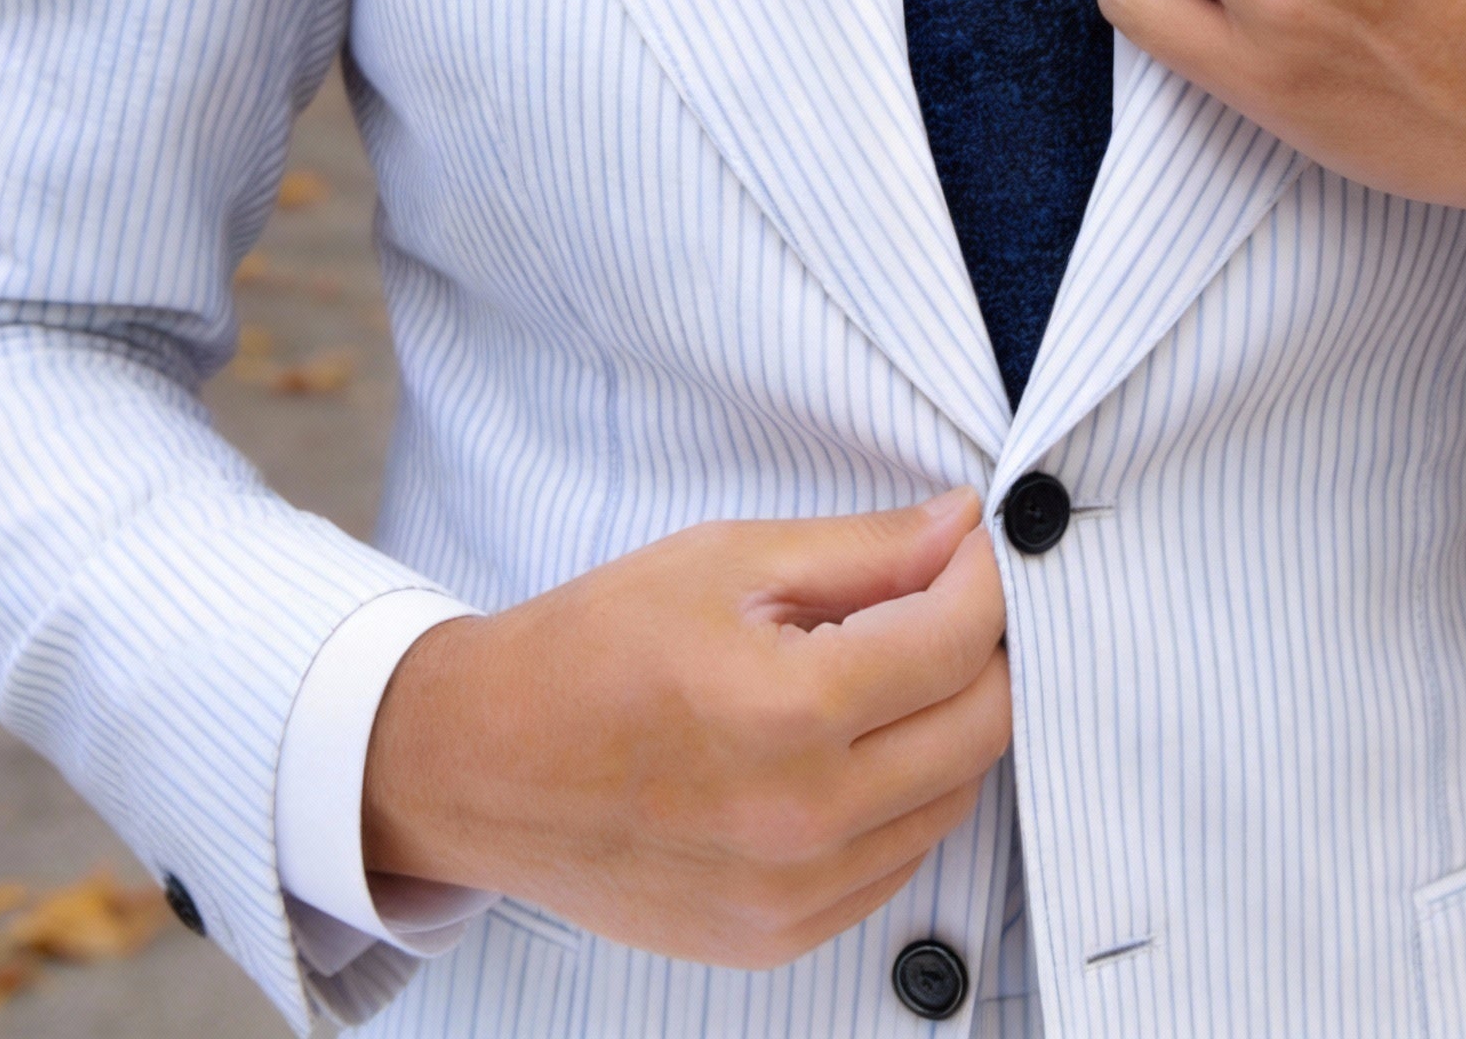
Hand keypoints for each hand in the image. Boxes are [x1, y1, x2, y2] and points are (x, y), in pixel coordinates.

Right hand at [362, 489, 1010, 968]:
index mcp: (787, 712)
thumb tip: (961, 528)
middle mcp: (802, 820)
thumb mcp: (726, 561)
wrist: (480, 765)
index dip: (982, 579)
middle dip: (985, 649)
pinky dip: (905, 797)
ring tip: (896, 669)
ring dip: (952, 725)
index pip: (956, 642)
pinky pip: (897, 863)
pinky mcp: (776, 938)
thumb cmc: (592, 648)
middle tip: (950, 599)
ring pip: (952, 801)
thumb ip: (863, 549)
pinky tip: (857, 745)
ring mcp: (792, 897)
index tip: (969, 546)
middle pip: (981, 729)